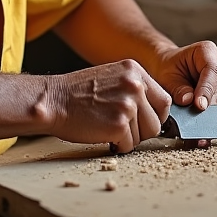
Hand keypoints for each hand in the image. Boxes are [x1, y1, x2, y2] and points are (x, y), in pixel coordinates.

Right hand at [44, 60, 171, 152]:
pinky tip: (102, 134)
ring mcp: (128, 104)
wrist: (53, 100)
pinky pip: (129, 145)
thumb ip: (134, 88)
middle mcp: (135, 85)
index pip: (164, 100)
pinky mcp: (119, 125)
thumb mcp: (112, 77)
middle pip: (157, 121)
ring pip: (144, 135)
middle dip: (141, 130)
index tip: (143, 121)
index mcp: (135, 71)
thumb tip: (154, 110)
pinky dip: (117, 146)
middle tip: (120, 127)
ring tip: (107, 127)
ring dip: (128, 138)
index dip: (155, 116)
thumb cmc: (77, 93)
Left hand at [150, 41, 216, 109]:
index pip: (213, 70)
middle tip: (192, 109)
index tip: (199, 105)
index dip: (207, 89)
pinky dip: (213, 108)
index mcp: (206, 50)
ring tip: (193, 104)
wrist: (170, 67)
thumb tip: (188, 100)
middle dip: (207, 100)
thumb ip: (178, 89)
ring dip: (209, 105)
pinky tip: (199, 104)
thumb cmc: (169, 67)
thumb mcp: (167, 77)